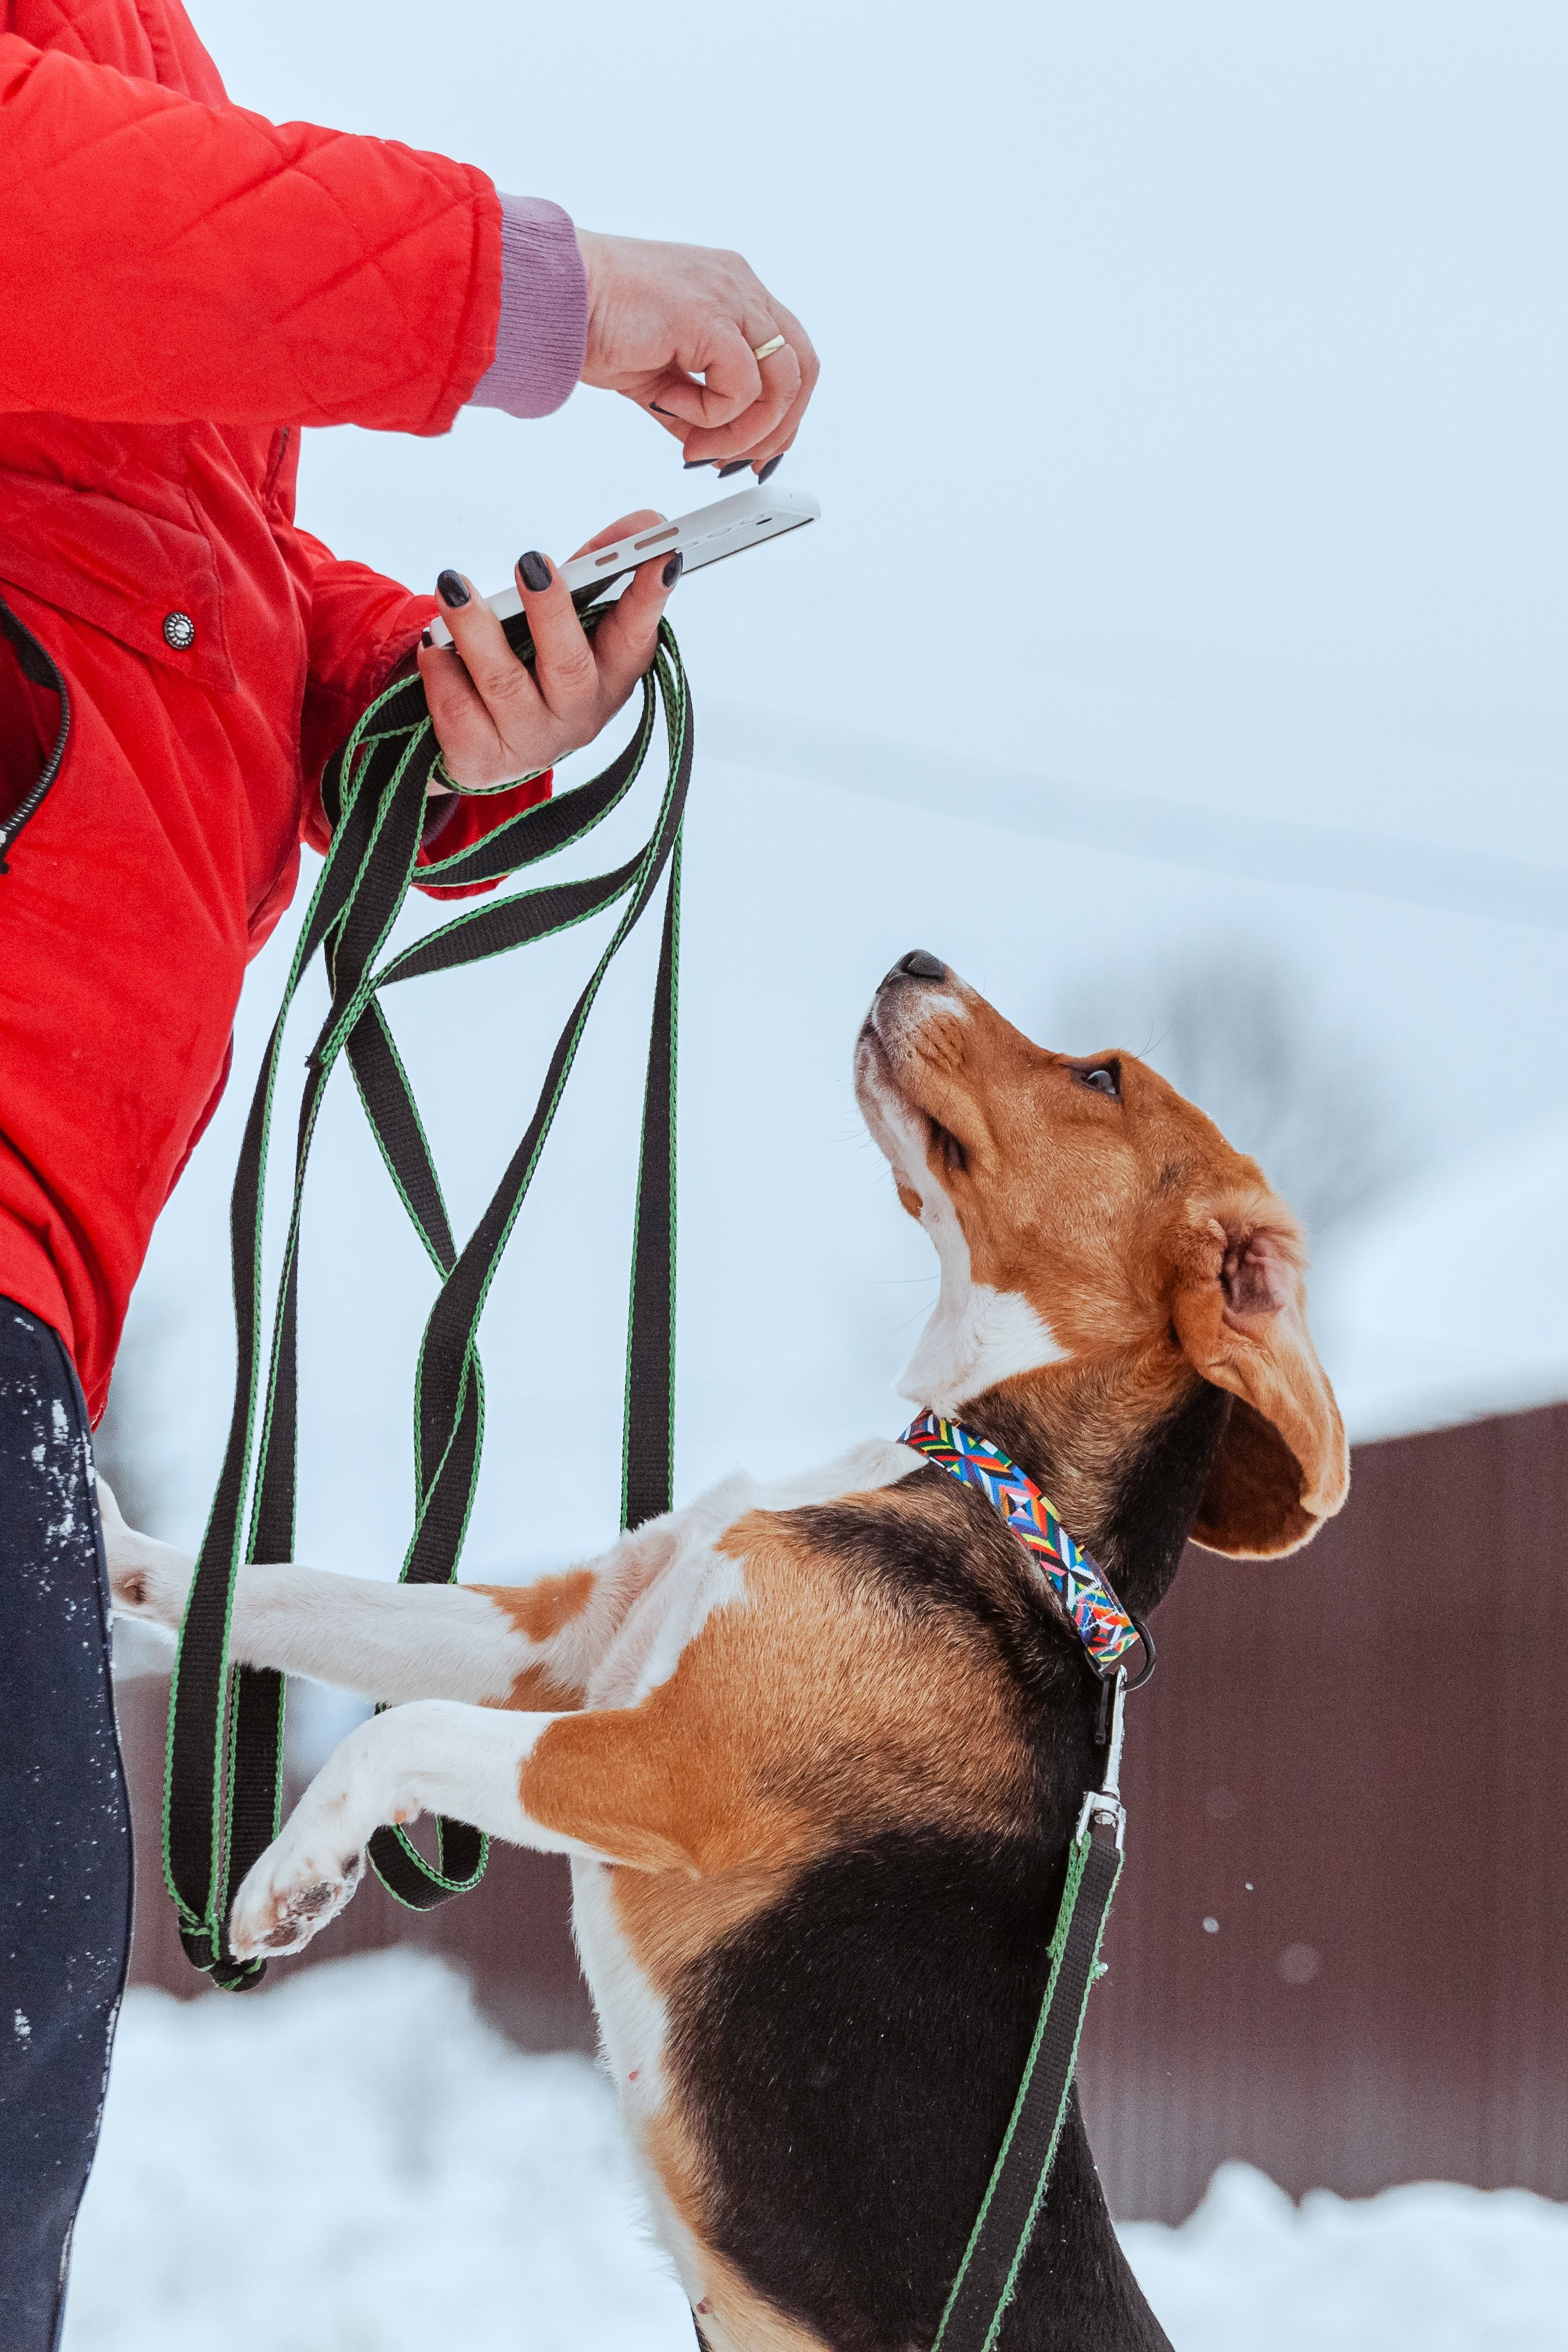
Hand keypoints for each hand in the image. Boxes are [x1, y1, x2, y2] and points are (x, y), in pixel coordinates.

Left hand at [418, 512, 681, 792]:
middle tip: (531, 564)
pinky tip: (436, 646)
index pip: (634, 639)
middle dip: (551, 612)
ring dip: (476, 629)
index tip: (661, 557)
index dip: (647, 601)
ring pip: (503, 683)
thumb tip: (648, 522)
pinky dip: (443, 670)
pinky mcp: (480, 760)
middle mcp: (577, 717)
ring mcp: (529, 743)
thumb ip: (602, 567)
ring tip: (453, 587)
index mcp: (609, 678)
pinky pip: (457, 710)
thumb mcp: (573, 621)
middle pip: (569, 667)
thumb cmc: (536, 665)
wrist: (482, 744)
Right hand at [576, 230, 818, 473]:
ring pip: (783, 380)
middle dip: (777, 427)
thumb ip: (695, 406)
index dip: (781, 412)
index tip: (754, 451)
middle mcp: (738, 286)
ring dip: (744, 430)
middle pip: (802, 367)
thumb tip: (713, 446)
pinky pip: (742, 387)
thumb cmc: (594, 323)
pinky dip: (713, 415)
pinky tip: (671, 407)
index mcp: (732, 290)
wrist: (553, 298)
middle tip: (734, 459)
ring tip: (698, 442)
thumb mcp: (658, 374)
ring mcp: (729, 295)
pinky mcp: (709, 316)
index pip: (789, 355)